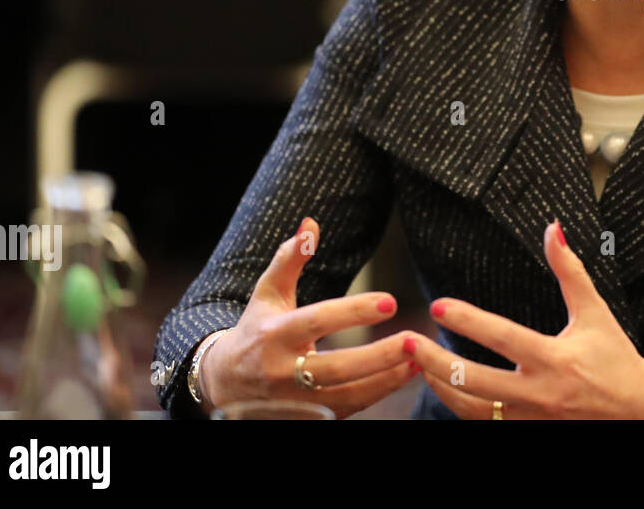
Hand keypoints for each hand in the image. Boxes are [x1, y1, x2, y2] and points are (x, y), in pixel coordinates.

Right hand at [199, 217, 423, 418]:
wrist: (223, 385)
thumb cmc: (255, 330)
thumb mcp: (267, 293)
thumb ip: (289, 259)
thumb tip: (311, 223)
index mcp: (274, 335)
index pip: (317, 321)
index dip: (353, 312)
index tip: (391, 300)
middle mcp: (281, 372)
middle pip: (336, 368)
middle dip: (378, 356)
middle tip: (413, 339)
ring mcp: (293, 401)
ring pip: (346, 396)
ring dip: (386, 379)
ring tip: (420, 360)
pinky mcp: (305, 419)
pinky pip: (347, 410)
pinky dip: (378, 394)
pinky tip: (405, 376)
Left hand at [407, 220, 643, 418]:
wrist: (640, 413)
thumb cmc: (616, 359)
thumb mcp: (595, 312)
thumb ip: (570, 272)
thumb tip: (553, 229)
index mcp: (555, 359)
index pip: (503, 337)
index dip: (468, 321)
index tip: (438, 306)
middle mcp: (539, 393)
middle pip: (474, 382)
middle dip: (434, 362)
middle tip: (406, 342)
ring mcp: (532, 420)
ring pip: (472, 410)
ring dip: (441, 388)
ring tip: (418, 366)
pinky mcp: (530, 432)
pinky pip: (485, 424)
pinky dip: (462, 407)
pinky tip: (447, 390)